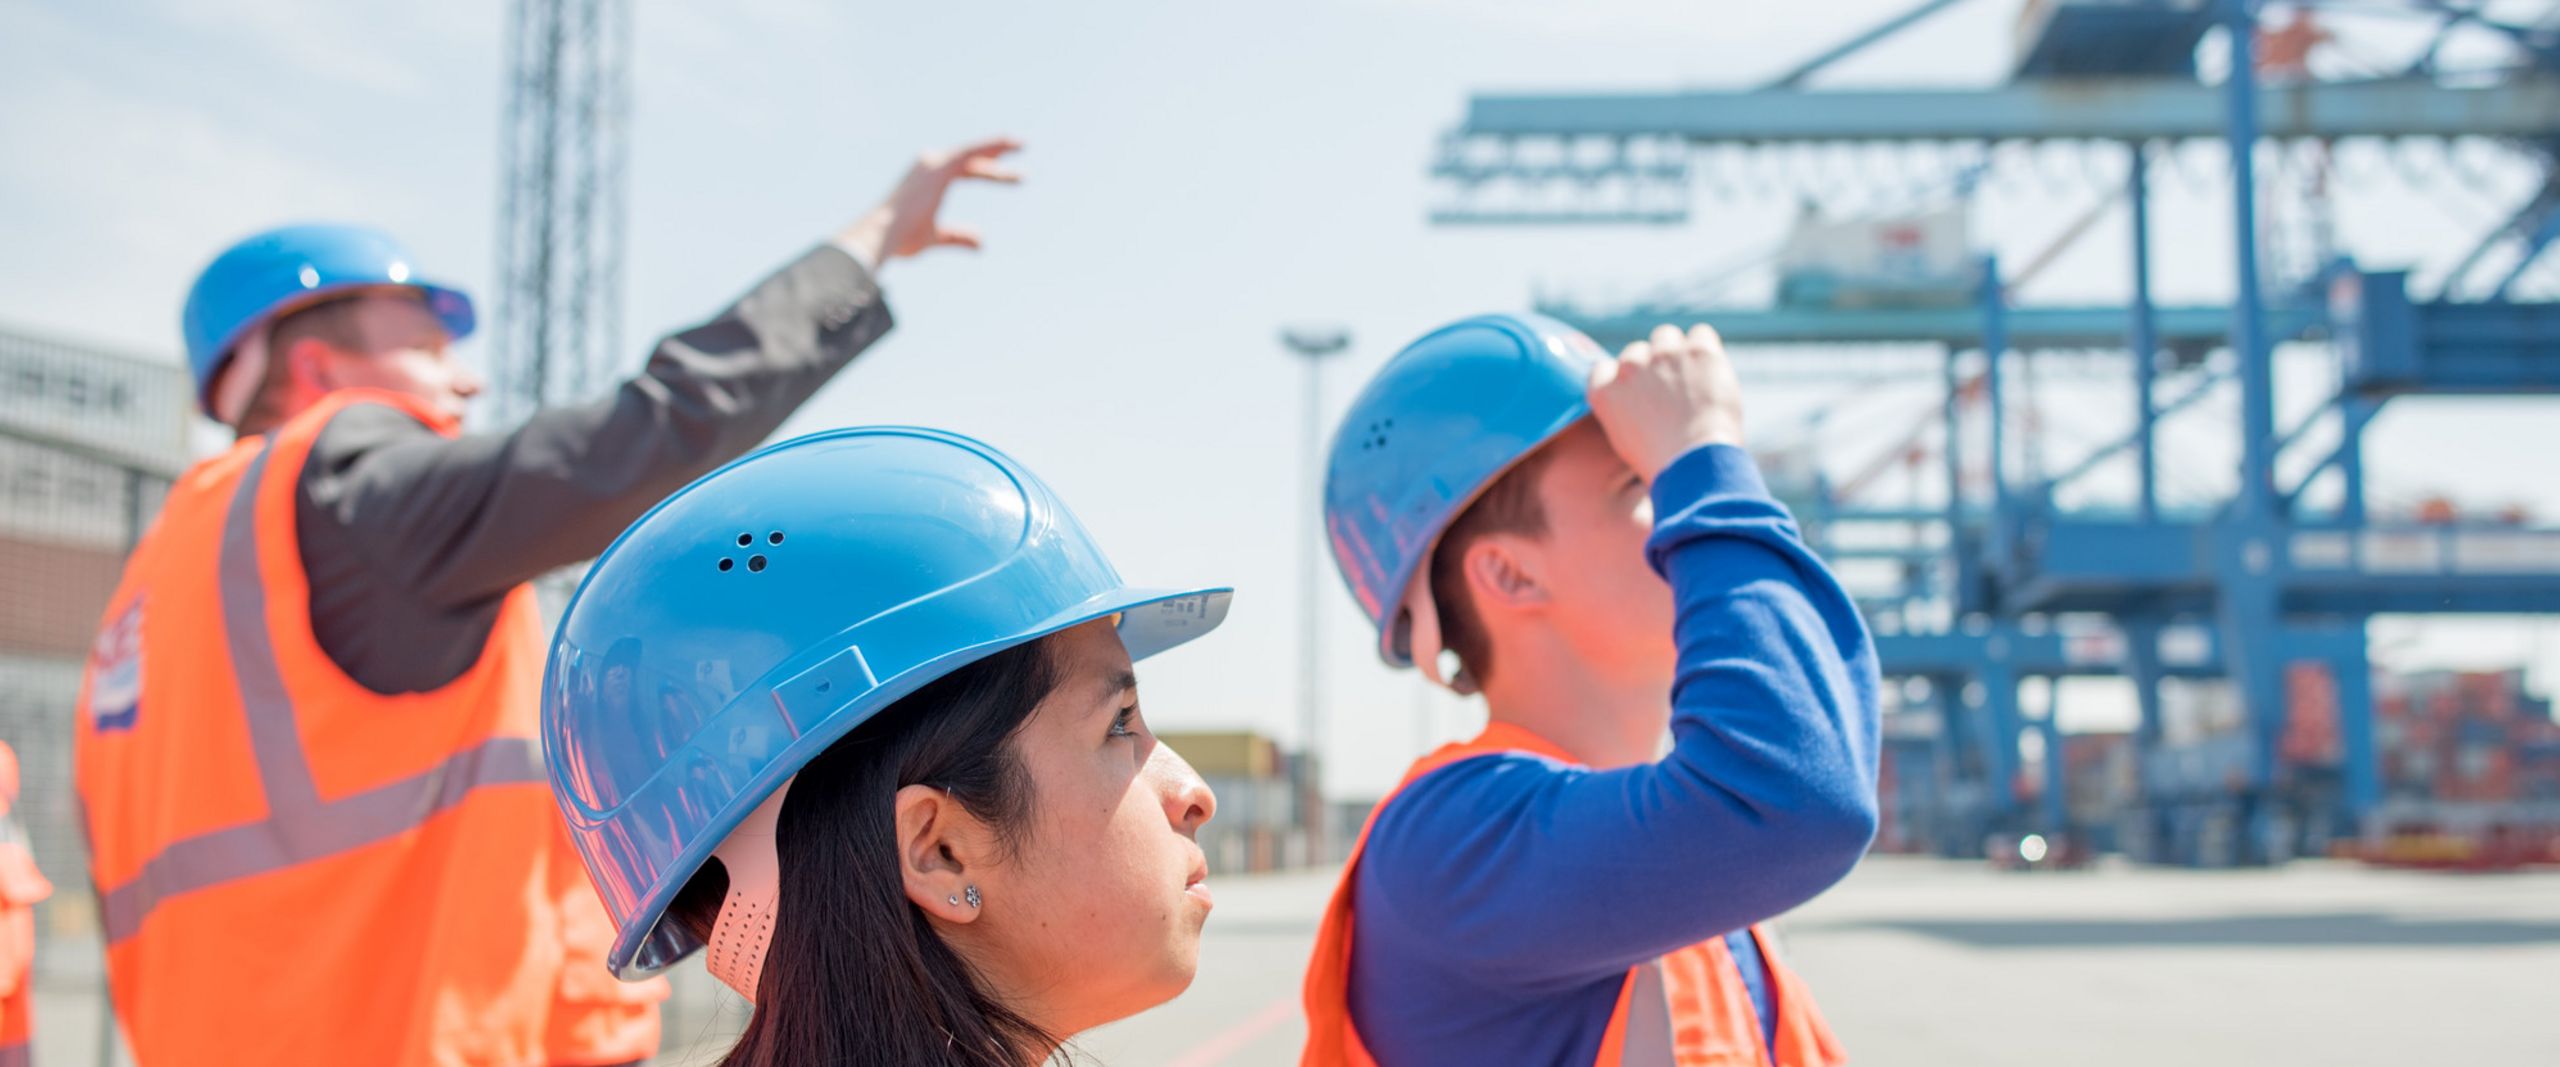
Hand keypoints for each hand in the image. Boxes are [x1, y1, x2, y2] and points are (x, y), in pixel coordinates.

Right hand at [834, 137, 1022, 269]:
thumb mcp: (934, 238)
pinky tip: (1010, 145)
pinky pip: (970, 154)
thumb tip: (982, 243)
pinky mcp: (938, 167)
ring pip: (971, 152)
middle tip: (1020, 146)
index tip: (1010, 176)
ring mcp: (933, 164)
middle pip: (968, 157)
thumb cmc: (901, 239)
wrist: (883, 235)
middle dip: (994, 152)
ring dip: (997, 147)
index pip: (964, 171)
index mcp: (926, 180)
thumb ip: (957, 237)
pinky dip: (990, 147)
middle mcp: (928, 165)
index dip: (988, 172)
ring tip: (1022, 144)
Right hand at [1585, 323, 1744, 480]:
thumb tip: (1635, 394)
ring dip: (1676, 351)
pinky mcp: (1698, 351)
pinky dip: (1705, 348)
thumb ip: (1621, 408)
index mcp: (1605, 391)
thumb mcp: (1624, 439)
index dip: (1624, 378)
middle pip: (1638, 351)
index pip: (1605, 368)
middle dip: (1651, 367)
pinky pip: (1700, 333)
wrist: (1695, 463)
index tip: (1639, 393)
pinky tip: (1710, 368)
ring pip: (1666, 336)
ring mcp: (1664, 356)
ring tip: (1692, 378)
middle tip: (1671, 392)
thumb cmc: (1662, 461)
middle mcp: (1630, 367)